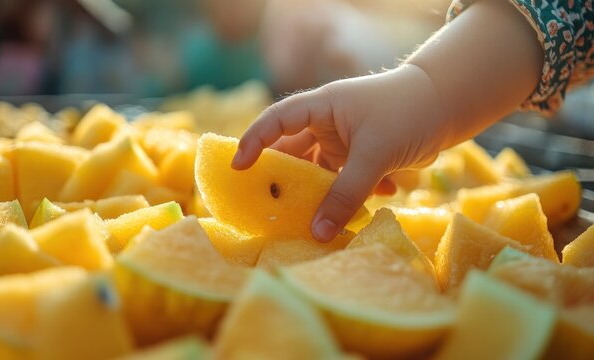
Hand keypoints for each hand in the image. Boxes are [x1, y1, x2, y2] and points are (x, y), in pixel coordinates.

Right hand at [231, 64, 450, 241]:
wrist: (449, 104)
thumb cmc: (408, 113)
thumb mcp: (375, 155)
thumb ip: (346, 195)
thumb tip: (317, 233)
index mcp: (323, 107)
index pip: (277, 120)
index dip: (254, 142)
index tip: (238, 169)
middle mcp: (328, 123)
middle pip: (295, 153)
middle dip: (287, 180)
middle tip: (274, 208)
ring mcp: (345, 139)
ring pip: (322, 171)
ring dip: (325, 194)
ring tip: (322, 218)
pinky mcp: (363, 154)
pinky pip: (348, 179)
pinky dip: (356, 192)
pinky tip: (379, 197)